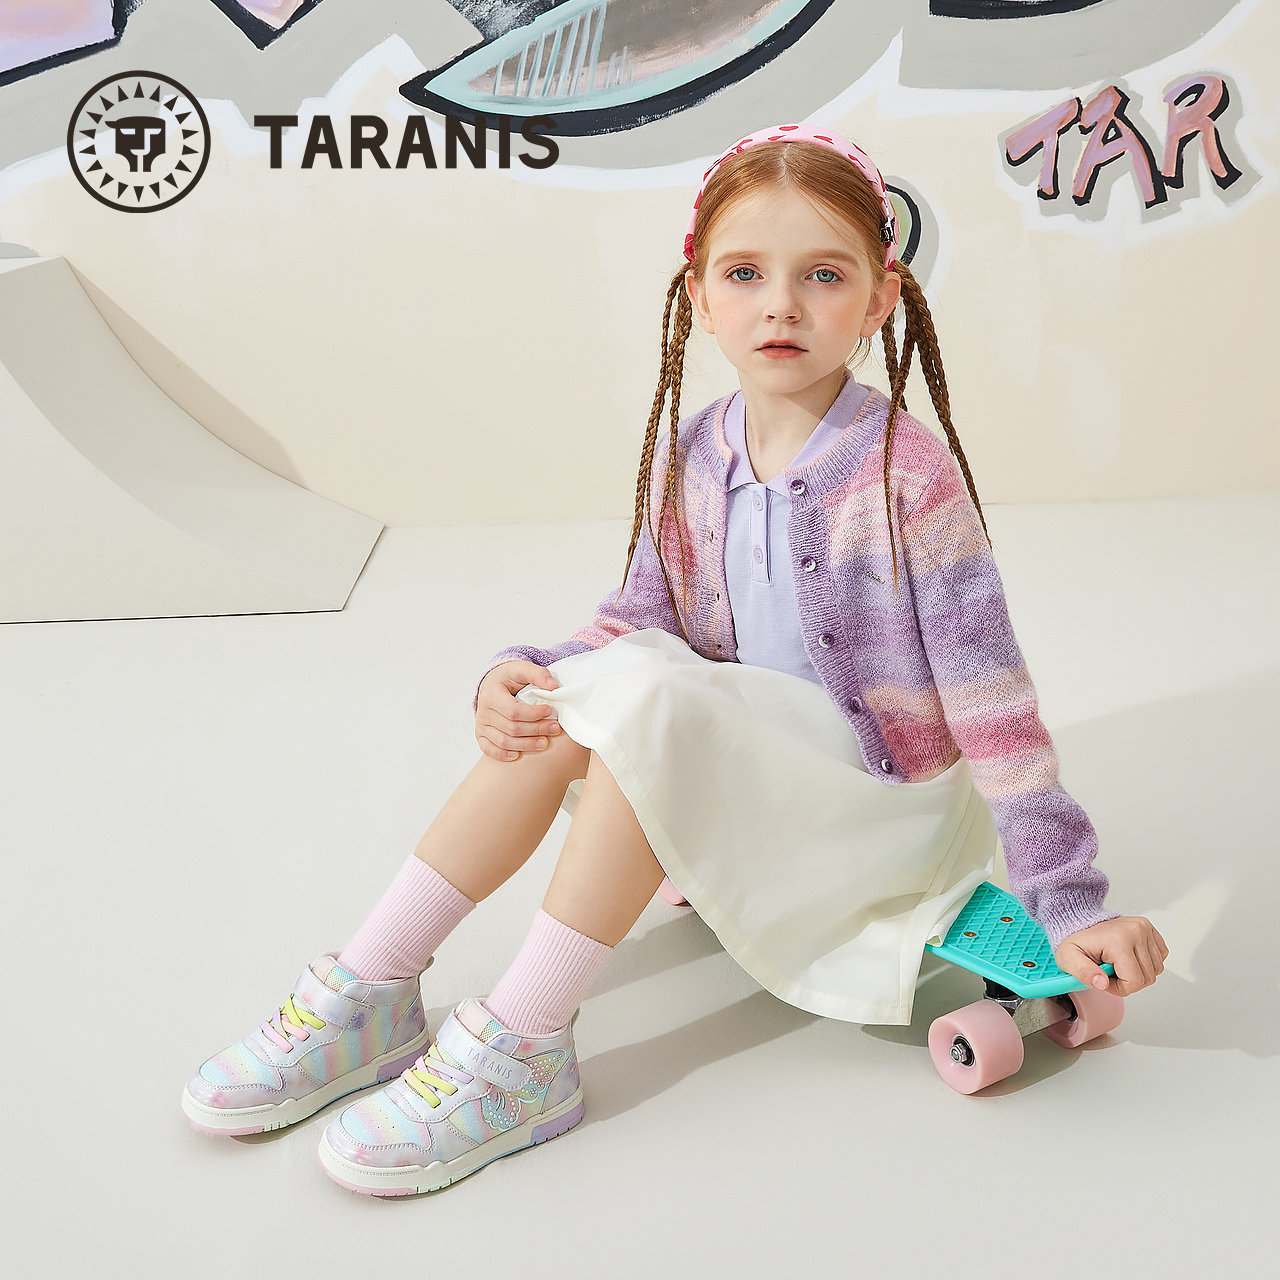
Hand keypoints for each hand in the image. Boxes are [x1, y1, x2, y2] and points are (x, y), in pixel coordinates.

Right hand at [475, 661, 562, 761]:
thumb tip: (554, 687)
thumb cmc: (509, 677)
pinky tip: (518, 755)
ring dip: (526, 745)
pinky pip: (489, 749)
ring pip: (504, 741)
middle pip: (511, 728)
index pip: (514, 710)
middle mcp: (483, 711)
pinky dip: (503, 755)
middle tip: (555, 728)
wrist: (493, 683)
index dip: (534, 714)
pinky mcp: (481, 734)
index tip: (550, 711)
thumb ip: (538, 674)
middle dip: (536, 730)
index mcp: (491, 694)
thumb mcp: (522, 669)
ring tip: (545, 743)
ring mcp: (481, 725)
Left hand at [1054, 916, 1168, 996]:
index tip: (1103, 976)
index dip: (1118, 987)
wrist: (1080, 923)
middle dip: (1128, 982)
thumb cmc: (1077, 942)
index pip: (1134, 982)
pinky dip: (1146, 964)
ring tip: (1118, 963)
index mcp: (1118, 940)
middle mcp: (1136, 931)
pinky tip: (1129, 958)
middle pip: (1147, 978)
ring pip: (1155, 970)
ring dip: (1138, 973)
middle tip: (1109, 970)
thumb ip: (1083, 973)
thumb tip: (1101, 983)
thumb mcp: (1069, 959)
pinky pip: (1160, 958)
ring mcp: (1145, 929)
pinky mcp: (1150, 930)